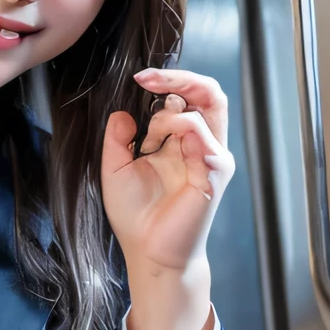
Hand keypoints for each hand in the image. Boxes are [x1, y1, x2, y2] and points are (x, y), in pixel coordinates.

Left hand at [101, 68, 234, 329]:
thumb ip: (117, 138)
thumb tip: (123, 112)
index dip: (166, 82)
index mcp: (180, 141)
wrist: (147, 252)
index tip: (138, 79)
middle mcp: (201, 144)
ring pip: (208, 108)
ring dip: (170, 113)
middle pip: (209, 93)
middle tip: (149, 79)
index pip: (188, 96)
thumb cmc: (137, 215)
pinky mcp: (214, 174)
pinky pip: (205, 138)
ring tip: (148, 141)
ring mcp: (211, 158)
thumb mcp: (115, 168)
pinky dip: (181, 130)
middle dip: (181, 78)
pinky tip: (157, 146)